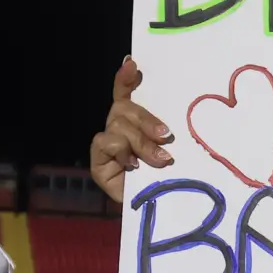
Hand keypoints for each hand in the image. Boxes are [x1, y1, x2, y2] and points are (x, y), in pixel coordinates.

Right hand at [89, 57, 173, 204]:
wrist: (155, 209)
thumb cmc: (169, 178)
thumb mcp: (173, 151)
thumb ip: (167, 134)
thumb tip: (174, 126)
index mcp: (136, 120)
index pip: (126, 92)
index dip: (125, 77)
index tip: (132, 63)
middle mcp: (119, 127)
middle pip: (124, 108)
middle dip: (147, 120)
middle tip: (166, 136)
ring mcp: (107, 143)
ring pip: (119, 126)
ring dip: (141, 142)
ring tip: (161, 160)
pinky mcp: (98, 160)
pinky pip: (106, 143)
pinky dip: (122, 151)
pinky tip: (133, 164)